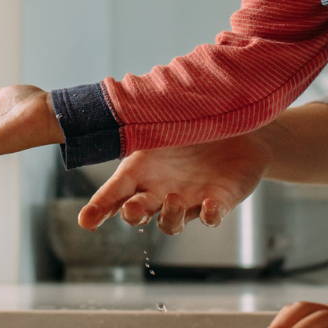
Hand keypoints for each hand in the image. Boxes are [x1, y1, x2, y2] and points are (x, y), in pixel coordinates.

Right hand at [80, 134, 270, 232]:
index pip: (114, 193)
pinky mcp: (217, 202)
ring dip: (169, 216)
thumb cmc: (196, 119)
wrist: (241, 126)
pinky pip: (211, 217)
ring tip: (174, 199)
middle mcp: (160, 190)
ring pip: (170, 224)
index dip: (99, 208)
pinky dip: (210, 215)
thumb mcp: (166, 116)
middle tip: (132, 209)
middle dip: (133, 215)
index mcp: (141, 169)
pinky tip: (210, 207)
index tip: (85, 221)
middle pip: (138, 213)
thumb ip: (145, 119)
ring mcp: (188, 200)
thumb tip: (120, 103)